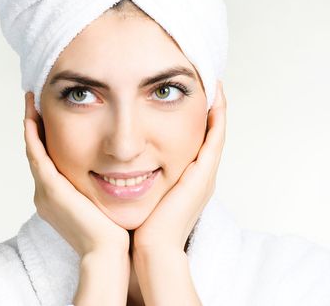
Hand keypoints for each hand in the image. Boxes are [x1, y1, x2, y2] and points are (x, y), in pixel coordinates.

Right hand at [23, 92, 129, 256]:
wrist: (108, 253)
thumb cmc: (112, 232)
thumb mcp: (102, 203)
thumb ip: (100, 186)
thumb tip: (115, 172)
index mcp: (55, 198)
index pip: (46, 161)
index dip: (44, 138)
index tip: (47, 116)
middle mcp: (44, 194)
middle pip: (36, 153)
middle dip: (34, 127)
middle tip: (34, 103)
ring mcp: (45, 192)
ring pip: (33, 151)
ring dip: (31, 126)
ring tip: (31, 103)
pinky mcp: (51, 189)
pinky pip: (37, 156)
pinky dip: (33, 136)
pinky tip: (33, 117)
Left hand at [133, 80, 226, 252]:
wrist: (150, 249)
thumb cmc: (140, 226)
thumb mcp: (137, 195)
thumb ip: (131, 178)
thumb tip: (112, 163)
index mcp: (184, 180)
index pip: (193, 142)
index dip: (193, 119)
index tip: (185, 95)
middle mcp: (199, 176)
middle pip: (209, 134)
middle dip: (208, 108)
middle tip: (205, 80)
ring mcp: (204, 175)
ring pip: (215, 132)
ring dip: (215, 107)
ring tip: (212, 80)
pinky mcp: (203, 175)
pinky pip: (215, 139)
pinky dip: (217, 117)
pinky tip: (213, 95)